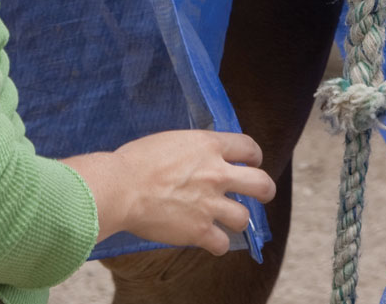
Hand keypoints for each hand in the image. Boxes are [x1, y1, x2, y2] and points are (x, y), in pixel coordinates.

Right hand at [63, 130, 274, 254]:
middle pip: (262, 184)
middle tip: (259, 193)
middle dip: (264, 190)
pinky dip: (216, 243)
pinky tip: (208, 239)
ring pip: (244, 217)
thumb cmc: (136, 160)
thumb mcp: (171, 140)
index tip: (250, 162)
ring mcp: (210, 203)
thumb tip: (200, 157)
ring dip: (235, 219)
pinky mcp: (200, 230)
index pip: (248, 147)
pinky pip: (222, 244)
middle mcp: (216, 173)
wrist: (121, 187)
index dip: (253, 156)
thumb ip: (193, 150)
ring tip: (224, 219)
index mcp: (208, 145)